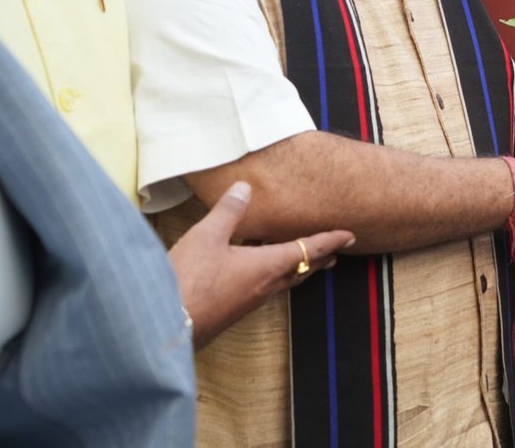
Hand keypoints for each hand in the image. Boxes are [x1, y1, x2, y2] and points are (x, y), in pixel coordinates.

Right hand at [169, 181, 352, 348]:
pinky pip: (267, 290)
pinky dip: (277, 276)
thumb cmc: (189, 279)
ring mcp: (250, 301)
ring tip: (310, 261)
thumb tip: (245, 186)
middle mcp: (265, 286)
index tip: (350, 236)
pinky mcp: (235, 310)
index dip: (330, 240)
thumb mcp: (208, 236)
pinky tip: (262, 274)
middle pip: (302, 268)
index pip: (309, 249)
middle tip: (337, 251)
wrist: (164, 327)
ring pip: (285, 281)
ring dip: (301, 268)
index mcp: (268, 266)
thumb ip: (229, 211)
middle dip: (320, 257)